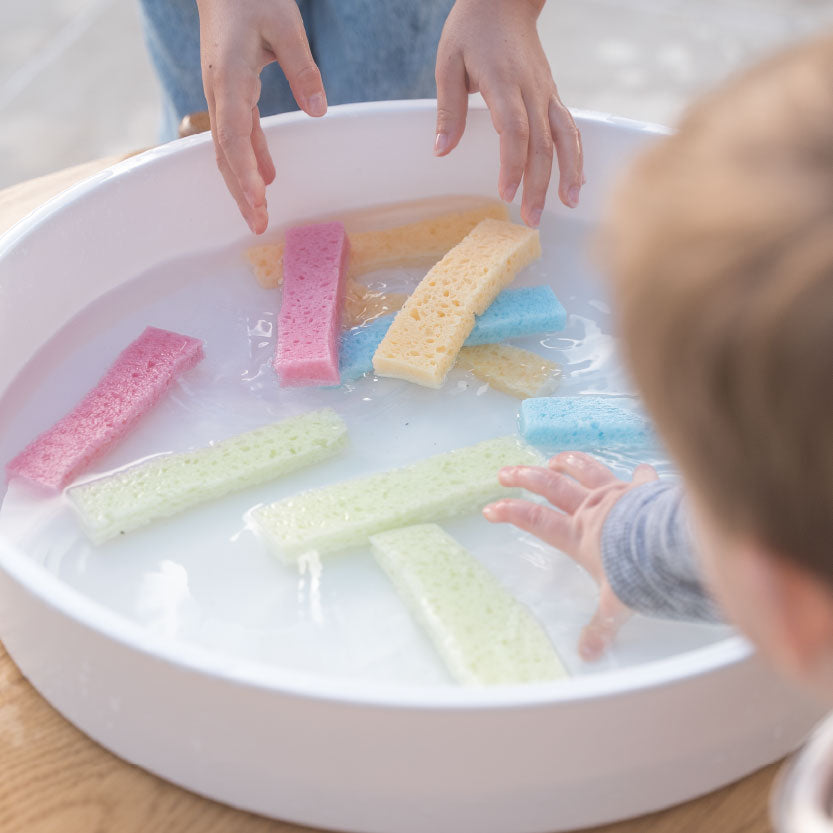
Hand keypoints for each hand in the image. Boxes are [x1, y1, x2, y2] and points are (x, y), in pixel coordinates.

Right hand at [196, 0, 327, 233]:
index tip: (259, 198)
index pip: (234, 134)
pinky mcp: (230, 94)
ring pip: (228, 150)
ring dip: (242, 184)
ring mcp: (222, 95)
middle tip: (257, 226)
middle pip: (226, 153)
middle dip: (240, 192)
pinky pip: (239, 135)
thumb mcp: (284, 25)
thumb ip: (302, 67)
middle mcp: (219, 93)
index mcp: (229, 78)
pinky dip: (251, 160)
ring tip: (259, 215)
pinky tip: (267, 179)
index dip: (245, 170)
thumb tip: (318, 109)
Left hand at [434, 0, 583, 226]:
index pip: (513, 129)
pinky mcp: (552, 95)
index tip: (507, 193)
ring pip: (564, 137)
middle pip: (541, 143)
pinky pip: (570, 128)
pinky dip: (576, 156)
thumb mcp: (448, 63)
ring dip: (568, 173)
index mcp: (503, 82)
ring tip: (568, 205)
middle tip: (531, 219)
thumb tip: (442, 150)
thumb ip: (449, 109)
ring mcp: (546, 93)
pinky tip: (576, 182)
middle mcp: (531, 90)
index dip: (512, 164)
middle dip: (539, 184)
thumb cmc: (471, 30)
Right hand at [483, 452, 657, 659]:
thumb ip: (600, 626)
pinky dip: (637, 473)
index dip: (510, 512)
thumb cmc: (636, 571)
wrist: (666, 545)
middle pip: (550, 486)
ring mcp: (615, 493)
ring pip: (584, 470)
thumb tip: (588, 653)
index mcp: (578, 536)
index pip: (535, 520)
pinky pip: (637, 477)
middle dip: (524, 477)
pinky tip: (639, 469)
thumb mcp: (615, 604)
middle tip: (505, 473)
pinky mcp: (641, 489)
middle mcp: (591, 509)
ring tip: (553, 459)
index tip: (490, 508)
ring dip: (566, 462)